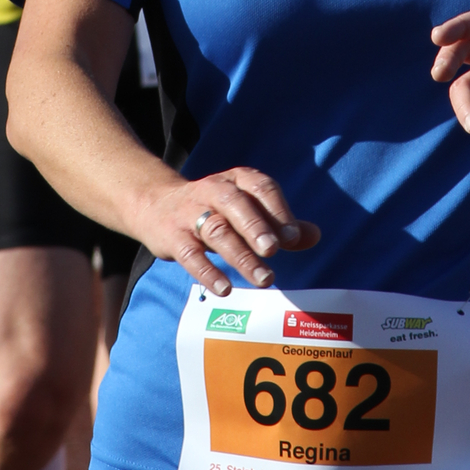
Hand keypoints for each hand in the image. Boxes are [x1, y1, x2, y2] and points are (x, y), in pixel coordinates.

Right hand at [140, 165, 320, 296]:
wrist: (156, 205)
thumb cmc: (215, 210)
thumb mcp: (246, 209)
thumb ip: (279, 224)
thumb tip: (313, 236)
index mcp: (237, 180)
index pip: (261, 188)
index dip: (277, 211)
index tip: (293, 237)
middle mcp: (214, 191)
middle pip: (236, 205)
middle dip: (256, 227)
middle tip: (273, 251)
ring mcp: (191, 213)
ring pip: (216, 231)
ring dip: (240, 256)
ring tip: (264, 279)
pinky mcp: (173, 237)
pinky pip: (190, 255)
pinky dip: (208, 272)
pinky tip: (225, 289)